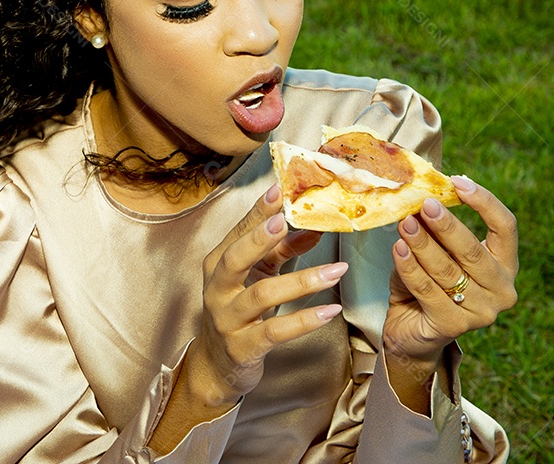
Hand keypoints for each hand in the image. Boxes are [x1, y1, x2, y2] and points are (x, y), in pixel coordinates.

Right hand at [187, 184, 344, 406]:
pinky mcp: (242, 347)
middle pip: (234, 258)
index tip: (278, 189)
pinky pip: (274, 332)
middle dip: (258, 238)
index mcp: (218, 264)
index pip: (237, 232)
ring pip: (262, 295)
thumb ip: (283, 251)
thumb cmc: (240, 311)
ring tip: (336, 270)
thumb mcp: (259, 276)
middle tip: (285, 221)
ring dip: (302, 281)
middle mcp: (217, 289)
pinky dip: (304, 320)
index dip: (257, 211)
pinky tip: (330, 311)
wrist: (218, 364)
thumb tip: (315, 227)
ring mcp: (227, 319)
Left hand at [384, 176, 518, 368]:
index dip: (485, 202)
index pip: (506, 227)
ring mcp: (481, 313)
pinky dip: (410, 267)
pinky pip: (428, 290)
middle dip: (446, 224)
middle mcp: (502, 290)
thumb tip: (422, 198)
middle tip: (424, 203)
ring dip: (422, 244)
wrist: (411, 332)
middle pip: (474, 250)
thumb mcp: (436, 252)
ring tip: (404, 223)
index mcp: (505, 266)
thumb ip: (435, 231)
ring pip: (448, 270)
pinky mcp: (454, 327)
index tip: (458, 182)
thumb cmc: (427, 285)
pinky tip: (398, 249)